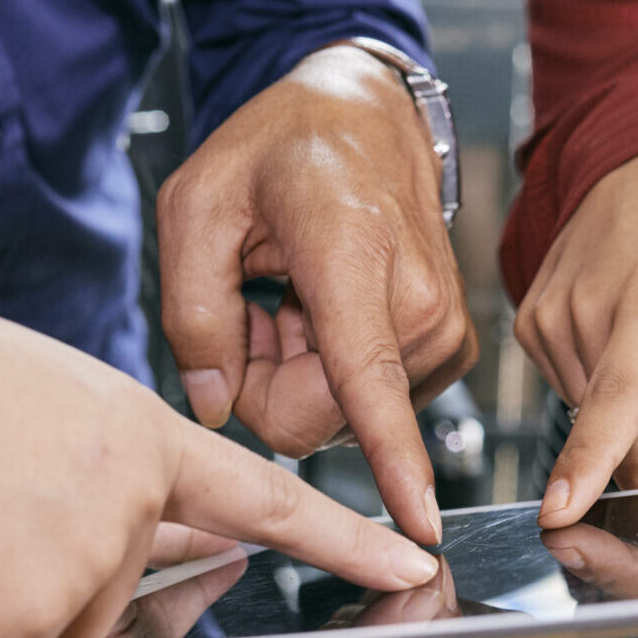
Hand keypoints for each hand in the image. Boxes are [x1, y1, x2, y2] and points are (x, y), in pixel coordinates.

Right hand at [0, 275, 440, 637]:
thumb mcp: (32, 410)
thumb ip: (115, 481)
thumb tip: (196, 558)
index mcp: (137, 435)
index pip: (268, 497)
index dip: (344, 538)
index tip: (410, 567)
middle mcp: (136, 505)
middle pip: (116, 599)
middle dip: (43, 589)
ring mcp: (94, 568)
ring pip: (52, 636)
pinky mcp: (41, 627)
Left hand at [159, 44, 476, 542]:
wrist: (365, 111)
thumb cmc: (282, 146)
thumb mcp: (197, 205)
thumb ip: (190, 313)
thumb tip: (216, 409)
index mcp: (354, 261)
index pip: (371, 384)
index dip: (392, 462)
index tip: (419, 526)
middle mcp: (417, 307)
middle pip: (311, 417)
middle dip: (266, 377)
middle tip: (259, 300)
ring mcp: (441, 332)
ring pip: (336, 416)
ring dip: (296, 367)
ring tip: (296, 291)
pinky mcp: (447, 349)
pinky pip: (363, 403)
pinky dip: (328, 365)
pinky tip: (324, 305)